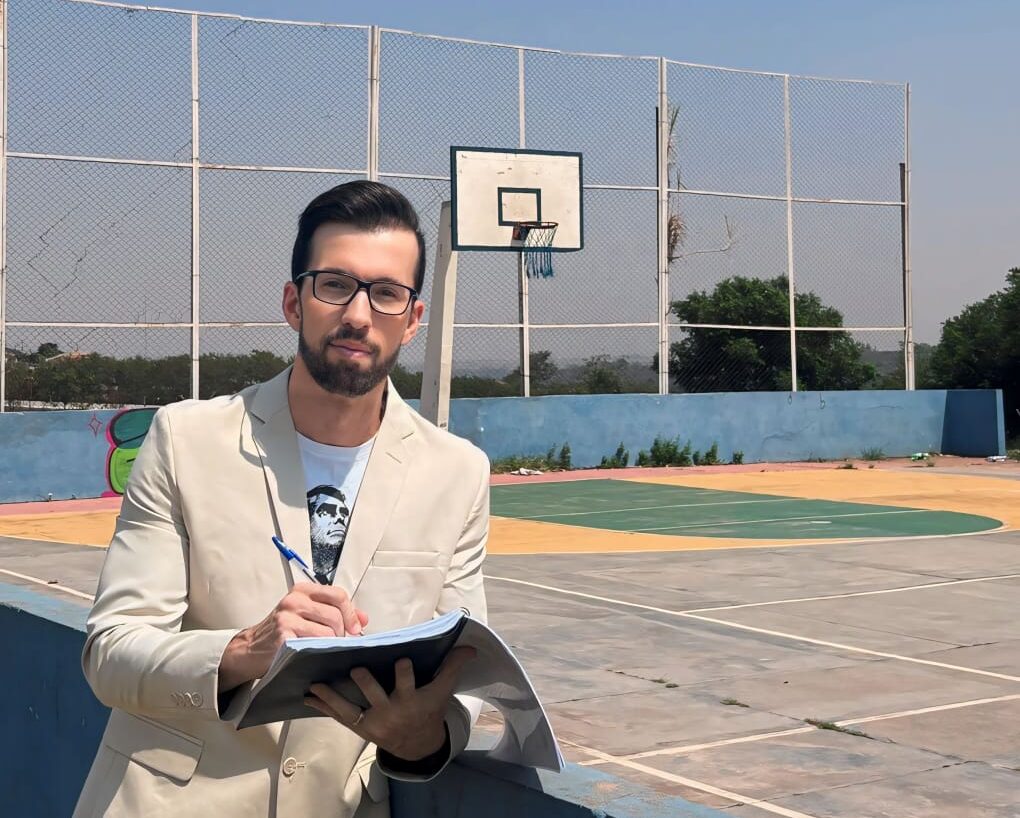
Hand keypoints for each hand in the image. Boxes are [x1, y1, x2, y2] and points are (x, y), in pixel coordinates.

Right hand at [219, 584, 368, 692]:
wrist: (251, 649)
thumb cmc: (282, 631)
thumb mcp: (308, 615)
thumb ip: (336, 613)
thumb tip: (364, 618)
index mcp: (302, 590)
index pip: (338, 595)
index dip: (351, 613)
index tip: (355, 628)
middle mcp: (294, 600)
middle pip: (335, 615)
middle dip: (343, 633)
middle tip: (340, 643)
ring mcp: (287, 618)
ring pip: (327, 631)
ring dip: (332, 644)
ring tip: (326, 649)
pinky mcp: (283, 637)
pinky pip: (314, 645)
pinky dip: (320, 651)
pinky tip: (314, 654)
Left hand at [305, 646, 475, 761]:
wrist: (416, 745)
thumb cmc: (429, 709)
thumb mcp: (442, 690)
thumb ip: (453, 667)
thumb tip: (470, 647)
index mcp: (412, 700)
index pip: (409, 684)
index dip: (404, 673)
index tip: (401, 659)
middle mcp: (391, 711)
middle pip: (377, 696)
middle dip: (367, 684)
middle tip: (357, 669)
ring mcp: (373, 721)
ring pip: (351, 708)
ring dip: (333, 696)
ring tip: (317, 684)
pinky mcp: (359, 726)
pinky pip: (339, 716)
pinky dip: (324, 706)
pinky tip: (309, 696)